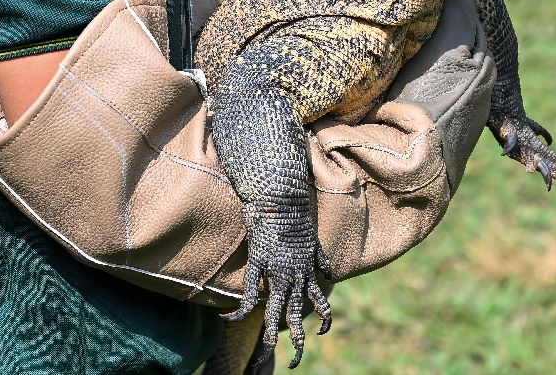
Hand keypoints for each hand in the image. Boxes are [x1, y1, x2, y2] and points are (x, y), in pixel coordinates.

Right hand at [223, 198, 331, 369]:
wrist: (282, 197)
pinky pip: (248, 296)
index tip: (320, 333)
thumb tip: (328, 272)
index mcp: (307, 271)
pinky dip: (237, 311)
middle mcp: (294, 277)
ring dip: (269, 340)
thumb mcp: (313, 241)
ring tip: (263, 360)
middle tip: (296, 365)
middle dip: (298, 343)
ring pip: (275, 314)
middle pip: (297, 317)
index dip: (322, 320)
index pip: (318, 303)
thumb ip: (321, 259)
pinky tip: (226, 320)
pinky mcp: (258, 265)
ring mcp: (276, 273)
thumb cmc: (296, 215)